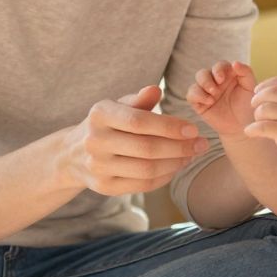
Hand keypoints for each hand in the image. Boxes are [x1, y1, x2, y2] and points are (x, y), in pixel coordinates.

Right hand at [62, 85, 210, 196]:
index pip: (139, 122)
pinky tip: (176, 166)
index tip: (193, 129)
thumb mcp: (118, 106)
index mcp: (99, 114)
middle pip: (146, 148)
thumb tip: (156, 89)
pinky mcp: (104, 187)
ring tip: (191, 155)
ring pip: (146, 169)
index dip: (169, 126)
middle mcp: (95, 141)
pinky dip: (164, 177)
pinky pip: (142, 185)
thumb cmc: (107, 124)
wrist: (74, 153)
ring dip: (176, 163)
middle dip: (180, 147)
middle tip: (202, 144)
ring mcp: (98, 166)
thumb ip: (139, 100)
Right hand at [185, 60, 255, 136]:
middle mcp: (215, 81)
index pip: (219, 66)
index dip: (218, 69)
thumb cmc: (247, 106)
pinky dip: (197, 96)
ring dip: (203, 86)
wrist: (241, 127)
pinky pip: (191, 95)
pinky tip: (209, 102)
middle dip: (207, 79)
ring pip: (196, 82)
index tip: (222, 79)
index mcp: (227, 75)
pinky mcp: (199, 103)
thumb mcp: (250, 88)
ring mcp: (206, 92)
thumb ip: (245, 72)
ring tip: (213, 96)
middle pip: (204, 72)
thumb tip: (234, 62)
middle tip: (215, 89)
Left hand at [245, 76, 276, 160]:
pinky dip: (253, 129)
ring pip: (265, 108)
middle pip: (271, 92)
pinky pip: (263, 127)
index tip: (259, 89)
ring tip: (257, 120)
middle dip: (259, 96)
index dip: (268, 83)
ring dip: (257, 113)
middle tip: (253, 103)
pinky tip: (250, 131)